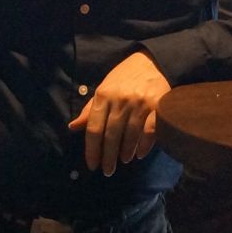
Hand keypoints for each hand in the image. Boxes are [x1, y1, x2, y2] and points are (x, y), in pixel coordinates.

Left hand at [67, 51, 171, 175]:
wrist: (152, 62)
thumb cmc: (124, 78)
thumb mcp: (103, 89)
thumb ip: (90, 109)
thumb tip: (73, 127)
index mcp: (103, 96)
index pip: (94, 128)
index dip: (92, 149)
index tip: (92, 165)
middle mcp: (120, 100)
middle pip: (111, 135)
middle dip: (108, 157)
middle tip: (107, 170)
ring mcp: (140, 103)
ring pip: (130, 135)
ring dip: (125, 152)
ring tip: (123, 160)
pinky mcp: (158, 106)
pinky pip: (150, 131)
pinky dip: (144, 145)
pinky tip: (139, 154)